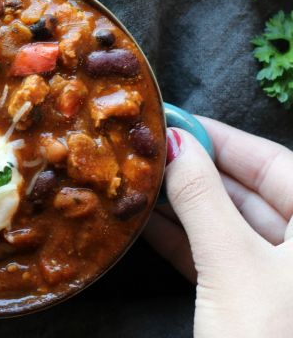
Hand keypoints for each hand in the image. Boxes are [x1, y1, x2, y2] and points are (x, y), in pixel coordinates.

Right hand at [144, 117, 292, 336]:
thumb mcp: (232, 264)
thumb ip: (202, 200)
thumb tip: (174, 143)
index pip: (274, 163)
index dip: (222, 138)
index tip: (176, 119)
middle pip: (250, 191)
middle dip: (198, 170)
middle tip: (151, 148)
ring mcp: (280, 277)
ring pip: (231, 225)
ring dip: (186, 205)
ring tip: (142, 180)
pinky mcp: (253, 301)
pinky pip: (220, 257)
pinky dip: (185, 240)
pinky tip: (149, 222)